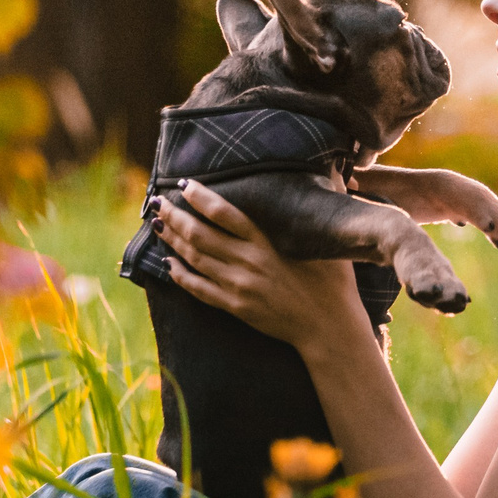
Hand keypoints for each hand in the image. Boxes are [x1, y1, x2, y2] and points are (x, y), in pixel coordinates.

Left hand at [156, 181, 374, 359]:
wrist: (329, 328)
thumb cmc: (334, 282)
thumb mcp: (332, 239)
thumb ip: (332, 199)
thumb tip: (339, 169)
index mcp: (267, 242)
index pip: (224, 214)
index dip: (201, 198)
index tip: (185, 184)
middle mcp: (248, 262)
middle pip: (200, 235)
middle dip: (175, 216)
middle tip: (158, 202)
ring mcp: (239, 286)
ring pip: (195, 259)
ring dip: (173, 240)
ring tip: (158, 225)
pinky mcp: (236, 307)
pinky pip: (199, 290)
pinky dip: (181, 275)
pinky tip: (168, 263)